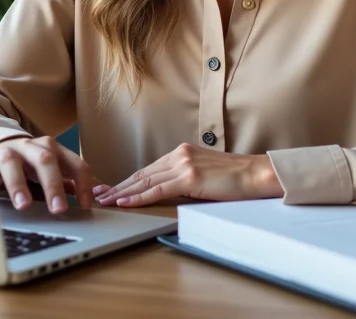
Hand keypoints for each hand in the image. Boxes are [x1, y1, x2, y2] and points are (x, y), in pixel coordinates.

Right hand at [0, 136, 94, 213]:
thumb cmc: (29, 163)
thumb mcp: (51, 170)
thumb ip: (71, 181)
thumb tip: (102, 193)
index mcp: (54, 150)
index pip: (76, 164)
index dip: (83, 185)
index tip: (86, 208)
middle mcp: (32, 146)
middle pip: (46, 161)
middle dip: (53, 185)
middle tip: (59, 209)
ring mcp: (8, 151)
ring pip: (13, 163)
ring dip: (18, 184)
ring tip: (23, 205)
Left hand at [94, 144, 283, 207]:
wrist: (258, 173)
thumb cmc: (236, 178)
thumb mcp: (205, 174)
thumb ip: (185, 178)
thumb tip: (168, 192)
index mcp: (181, 152)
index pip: (148, 169)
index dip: (127, 180)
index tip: (111, 188)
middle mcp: (179, 154)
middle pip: (141, 174)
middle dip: (118, 186)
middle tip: (97, 194)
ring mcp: (183, 164)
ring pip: (145, 181)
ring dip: (122, 193)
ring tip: (105, 201)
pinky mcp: (189, 176)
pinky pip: (157, 189)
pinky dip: (138, 197)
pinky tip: (124, 202)